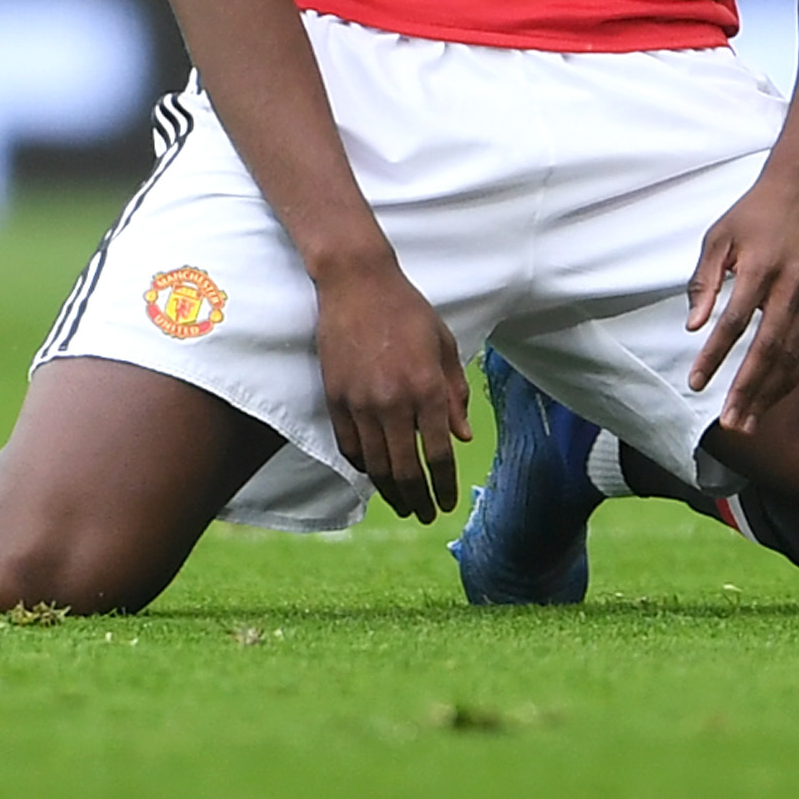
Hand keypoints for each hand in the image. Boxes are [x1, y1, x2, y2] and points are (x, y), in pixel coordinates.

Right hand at [313, 261, 470, 521]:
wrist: (357, 284)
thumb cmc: (407, 310)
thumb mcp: (444, 346)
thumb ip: (454, 394)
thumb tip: (462, 437)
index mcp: (427, 388)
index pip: (437, 454)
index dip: (444, 485)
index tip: (448, 503)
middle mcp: (394, 402)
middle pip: (405, 470)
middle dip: (418, 500)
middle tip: (426, 515)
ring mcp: (361, 403)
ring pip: (375, 465)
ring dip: (390, 492)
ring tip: (403, 505)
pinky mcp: (335, 398)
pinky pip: (349, 446)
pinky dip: (362, 466)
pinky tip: (373, 473)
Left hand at [685, 172, 798, 434]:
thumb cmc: (756, 213)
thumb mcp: (718, 236)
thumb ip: (703, 281)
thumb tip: (693, 325)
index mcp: (761, 268)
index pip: (734, 322)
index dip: (715, 356)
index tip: (697, 382)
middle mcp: (792, 287)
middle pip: (769, 350)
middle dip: (748, 390)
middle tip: (729, 421)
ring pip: (793, 356)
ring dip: (771, 393)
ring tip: (750, 421)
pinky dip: (792, 377)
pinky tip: (775, 396)